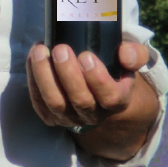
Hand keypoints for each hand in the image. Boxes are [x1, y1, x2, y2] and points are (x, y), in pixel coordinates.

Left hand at [26, 41, 149, 130]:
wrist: (95, 88)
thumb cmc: (112, 70)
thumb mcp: (129, 61)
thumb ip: (135, 54)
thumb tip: (125, 54)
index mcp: (117, 101)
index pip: (111, 98)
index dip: (98, 79)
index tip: (87, 56)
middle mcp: (94, 114)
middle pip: (80, 100)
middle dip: (68, 74)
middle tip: (60, 49)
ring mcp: (70, 117)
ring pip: (55, 102)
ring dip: (44, 75)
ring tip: (40, 51)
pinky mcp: (51, 116)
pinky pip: (38, 101)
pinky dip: (33, 79)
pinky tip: (33, 58)